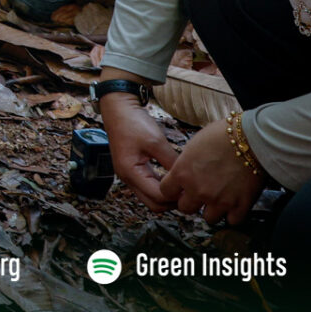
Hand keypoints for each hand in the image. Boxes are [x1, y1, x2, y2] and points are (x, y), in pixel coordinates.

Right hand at [102, 95, 179, 210]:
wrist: (118, 108)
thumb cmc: (134, 123)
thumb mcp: (156, 142)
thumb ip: (171, 163)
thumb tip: (188, 179)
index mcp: (130, 172)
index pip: (157, 197)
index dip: (176, 197)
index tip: (192, 190)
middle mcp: (127, 178)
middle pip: (153, 204)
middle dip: (172, 202)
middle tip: (190, 193)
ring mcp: (128, 175)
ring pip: (150, 198)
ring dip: (166, 196)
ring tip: (183, 187)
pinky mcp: (132, 170)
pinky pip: (147, 187)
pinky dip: (160, 188)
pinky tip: (172, 180)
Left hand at [157, 118, 261, 224]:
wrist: (251, 139)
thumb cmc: (221, 135)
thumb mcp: (193, 146)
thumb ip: (186, 164)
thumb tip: (185, 171)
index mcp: (182, 173)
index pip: (165, 192)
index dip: (172, 191)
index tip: (179, 189)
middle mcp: (198, 190)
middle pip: (185, 209)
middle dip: (191, 202)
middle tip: (200, 195)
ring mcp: (219, 201)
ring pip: (208, 219)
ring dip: (212, 210)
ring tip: (219, 199)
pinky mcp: (240, 206)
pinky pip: (232, 221)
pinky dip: (233, 215)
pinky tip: (234, 205)